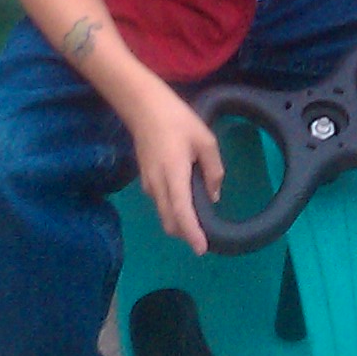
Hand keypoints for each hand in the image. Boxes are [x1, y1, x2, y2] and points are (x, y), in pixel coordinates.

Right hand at [127, 83, 224, 254]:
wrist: (143, 106)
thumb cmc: (177, 120)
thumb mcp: (205, 140)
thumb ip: (213, 170)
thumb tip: (213, 196)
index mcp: (174, 175)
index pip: (181, 213)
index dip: (192, 233)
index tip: (201, 249)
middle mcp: (157, 185)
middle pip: (170, 221)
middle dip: (186, 234)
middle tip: (204, 237)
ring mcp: (148, 183)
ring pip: (163, 214)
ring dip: (178, 223)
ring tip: (197, 220)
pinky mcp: (145, 178)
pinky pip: (160, 203)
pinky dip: (172, 210)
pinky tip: (185, 200)